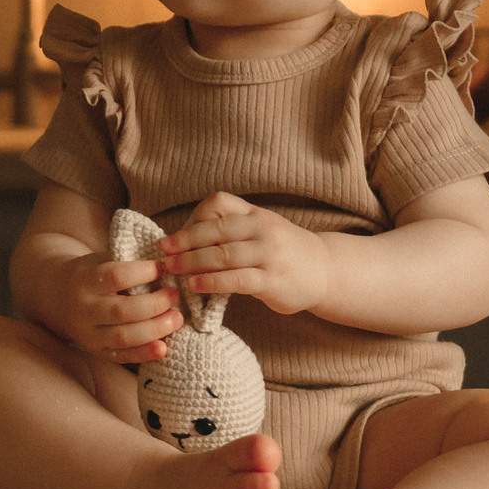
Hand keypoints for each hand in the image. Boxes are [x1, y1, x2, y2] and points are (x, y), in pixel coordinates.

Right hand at [52, 251, 181, 363]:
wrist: (57, 299)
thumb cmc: (91, 275)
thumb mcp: (101, 261)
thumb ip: (128, 264)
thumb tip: (169, 268)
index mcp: (84, 280)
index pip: (116, 276)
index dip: (144, 272)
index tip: (162, 268)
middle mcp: (84, 309)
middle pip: (122, 310)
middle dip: (156, 304)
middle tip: (175, 296)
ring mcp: (88, 333)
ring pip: (124, 336)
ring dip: (155, 329)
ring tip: (176, 318)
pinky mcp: (96, 351)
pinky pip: (122, 356)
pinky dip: (144, 354)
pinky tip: (164, 348)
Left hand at [160, 192, 330, 315]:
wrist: (325, 271)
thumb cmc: (283, 251)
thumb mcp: (261, 230)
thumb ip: (232, 230)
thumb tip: (185, 241)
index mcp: (255, 214)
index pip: (218, 203)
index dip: (193, 218)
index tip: (176, 236)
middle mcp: (263, 229)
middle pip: (215, 230)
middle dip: (184, 241)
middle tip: (163, 252)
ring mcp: (269, 255)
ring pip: (223, 255)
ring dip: (192, 262)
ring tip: (172, 269)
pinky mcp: (272, 280)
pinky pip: (236, 279)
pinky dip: (211, 282)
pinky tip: (195, 286)